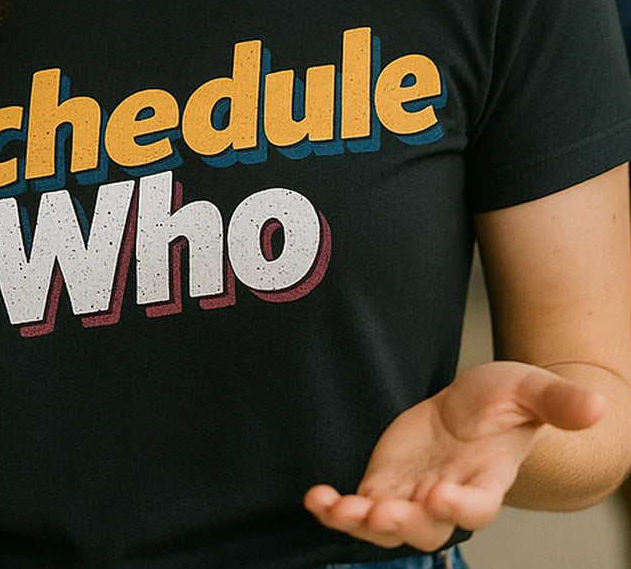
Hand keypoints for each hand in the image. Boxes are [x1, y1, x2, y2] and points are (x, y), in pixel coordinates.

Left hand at [304, 361, 604, 552]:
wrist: (470, 404)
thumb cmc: (504, 399)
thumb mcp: (528, 387)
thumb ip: (556, 401)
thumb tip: (598, 405)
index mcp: (486, 480)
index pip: (477, 506)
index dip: (459, 506)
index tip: (438, 493)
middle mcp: (448, 497)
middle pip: (427, 526)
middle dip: (403, 522)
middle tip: (381, 509)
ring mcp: (413, 495)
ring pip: (387, 526)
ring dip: (362, 521)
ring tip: (340, 507)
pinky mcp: (384, 484)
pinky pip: (357, 507)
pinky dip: (335, 508)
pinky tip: (316, 498)